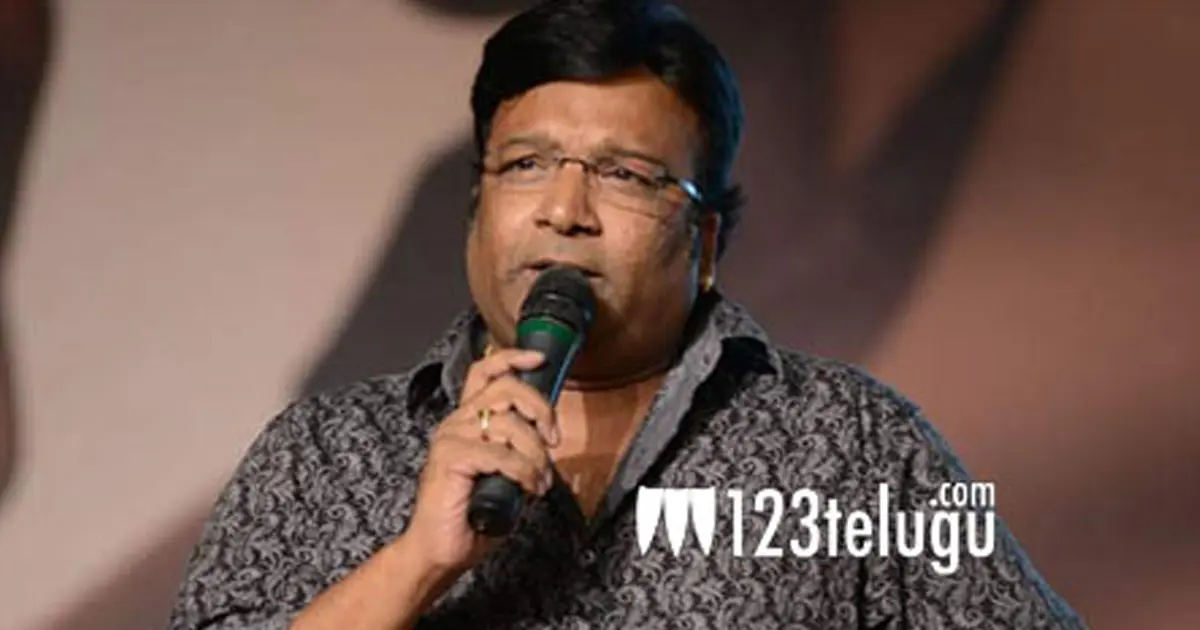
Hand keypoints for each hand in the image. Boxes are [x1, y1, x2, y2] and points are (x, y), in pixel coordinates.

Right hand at [404, 348, 560, 575]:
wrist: (440, 549)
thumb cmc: (472, 514)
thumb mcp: (505, 473)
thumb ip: (519, 450)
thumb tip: (549, 441)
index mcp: (467, 419)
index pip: (485, 372)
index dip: (513, 358)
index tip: (540, 359)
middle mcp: (457, 421)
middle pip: (506, 388)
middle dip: (540, 409)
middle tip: (554, 440)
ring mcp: (451, 437)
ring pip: (509, 424)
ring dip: (536, 454)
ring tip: (541, 481)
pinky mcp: (450, 458)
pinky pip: (501, 454)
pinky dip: (524, 472)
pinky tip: (530, 488)